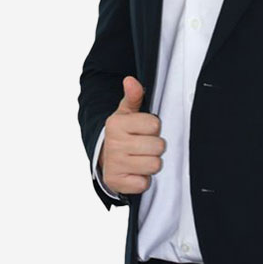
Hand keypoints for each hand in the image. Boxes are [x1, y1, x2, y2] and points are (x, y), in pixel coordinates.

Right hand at [99, 76, 165, 194]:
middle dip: (155, 146)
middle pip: (158, 146)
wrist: (105, 158)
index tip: (144, 130)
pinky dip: (143, 180)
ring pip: (154, 165)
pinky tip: (135, 172)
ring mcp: (115, 164)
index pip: (155, 124)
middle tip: (144, 145)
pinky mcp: (116, 183)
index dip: (154, 128)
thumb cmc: (123, 132)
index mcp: (117, 124)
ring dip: (151, 163)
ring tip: (141, 158)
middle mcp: (114, 144)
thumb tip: (130, 80)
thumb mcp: (127, 112)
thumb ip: (133, 96)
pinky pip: (144, 183)